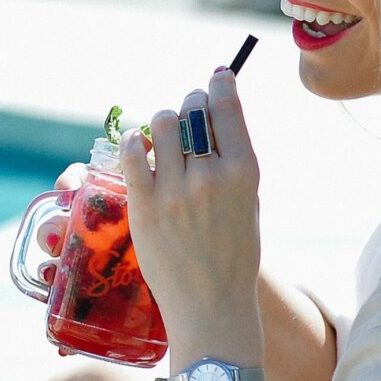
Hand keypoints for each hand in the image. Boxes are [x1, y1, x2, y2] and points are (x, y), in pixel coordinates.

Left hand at [119, 69, 261, 333]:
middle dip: (189, 106)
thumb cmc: (233, 254)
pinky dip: (133, 141)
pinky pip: (131, 152)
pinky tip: (137, 145)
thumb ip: (232, 161)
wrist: (211, 305)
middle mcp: (211, 176)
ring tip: (162, 137)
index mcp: (245, 172)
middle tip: (187, 115)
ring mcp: (175, 190)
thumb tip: (214, 117)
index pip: (227, 107)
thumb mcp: (249, 202)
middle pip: (191, 111)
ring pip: (161, 124)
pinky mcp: (145, 205)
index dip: (219, 84)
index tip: (216, 76)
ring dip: (160, 124)